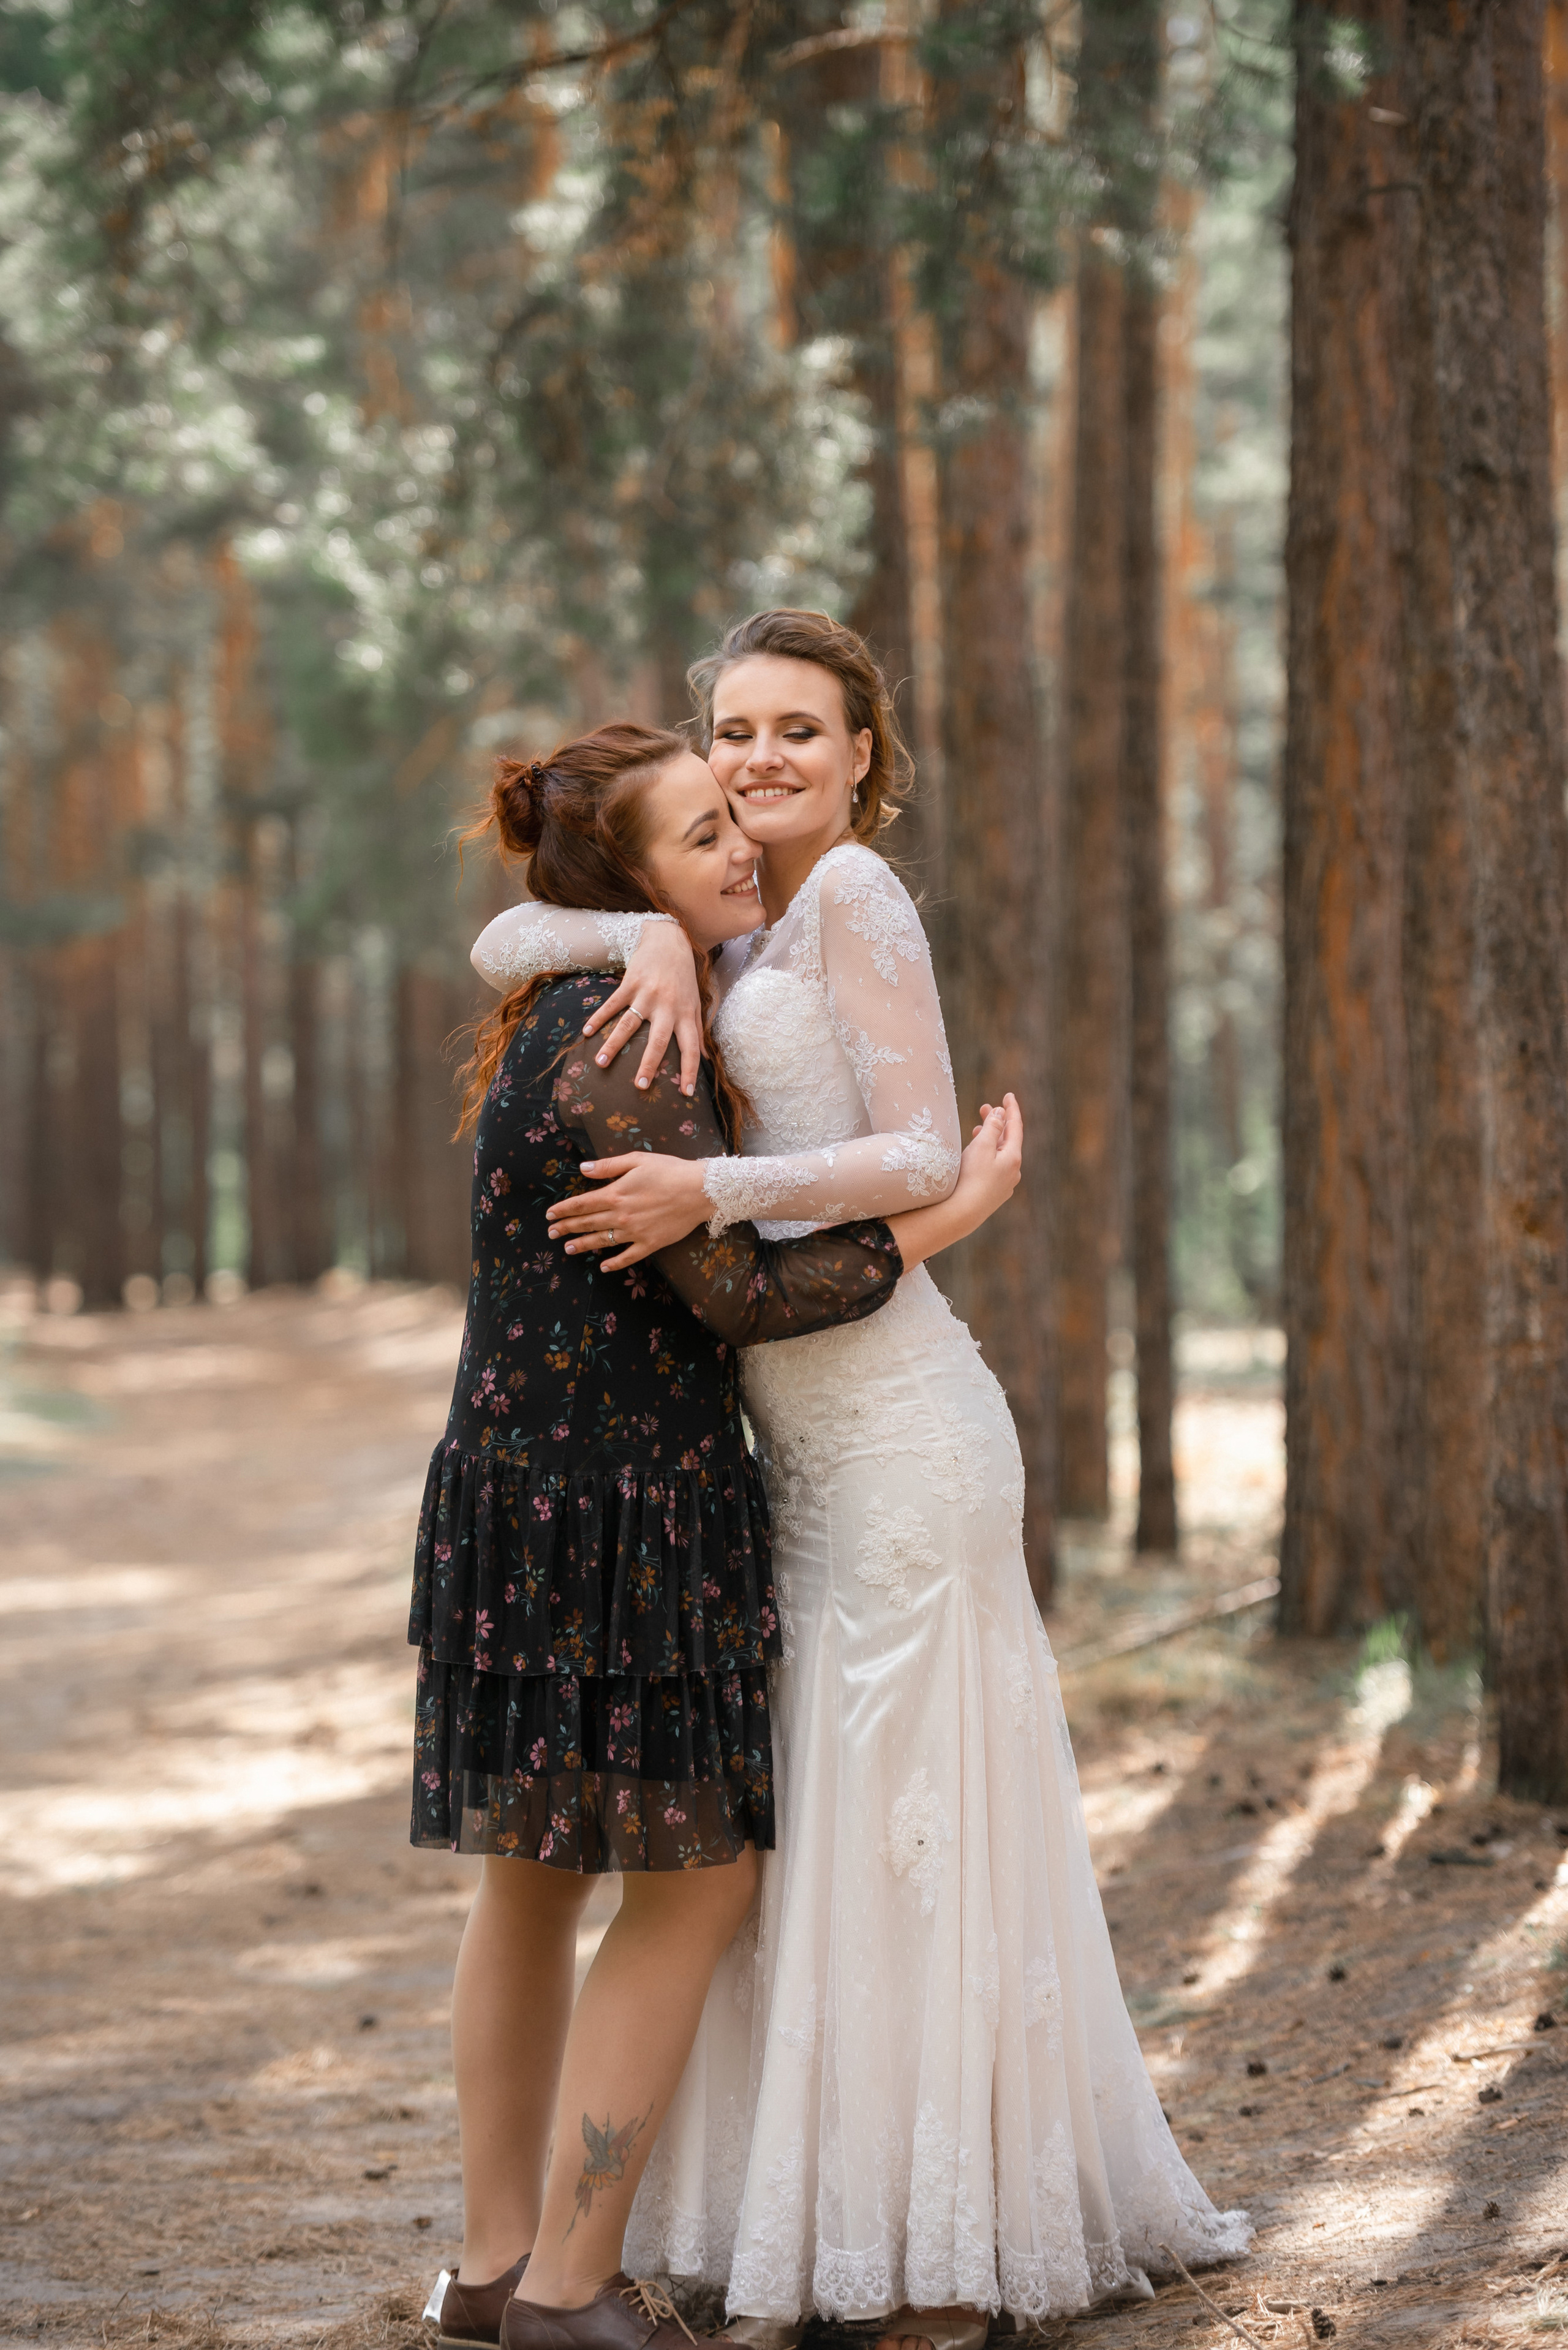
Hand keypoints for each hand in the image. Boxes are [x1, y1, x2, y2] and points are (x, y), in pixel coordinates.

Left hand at [546, 1153, 710, 1269]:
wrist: (699, 1190)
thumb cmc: (669, 1170)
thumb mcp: (636, 1160)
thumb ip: (607, 1166)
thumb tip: (582, 1168)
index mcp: (615, 1194)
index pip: (581, 1204)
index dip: (563, 1210)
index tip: (549, 1215)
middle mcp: (621, 1216)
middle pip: (587, 1224)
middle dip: (566, 1228)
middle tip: (551, 1234)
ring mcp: (634, 1232)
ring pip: (602, 1241)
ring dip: (582, 1245)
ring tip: (568, 1249)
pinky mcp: (650, 1244)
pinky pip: (628, 1257)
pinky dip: (614, 1263)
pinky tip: (603, 1266)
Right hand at [580, 921, 701, 1094]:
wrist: (669, 940)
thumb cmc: (683, 977)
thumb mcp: (696, 1002)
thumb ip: (699, 1029)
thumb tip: (707, 1058)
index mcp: (686, 1014)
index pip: (691, 1047)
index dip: (689, 1070)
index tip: (685, 1093)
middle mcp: (667, 1007)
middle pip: (658, 1041)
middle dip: (649, 1065)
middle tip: (639, 1086)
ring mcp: (647, 995)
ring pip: (629, 1025)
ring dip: (613, 1045)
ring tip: (600, 1063)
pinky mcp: (630, 984)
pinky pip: (612, 1004)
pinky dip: (599, 1018)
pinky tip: (586, 1032)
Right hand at [958, 1094, 1022, 1218]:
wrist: (963, 1213)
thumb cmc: (971, 1178)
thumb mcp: (981, 1147)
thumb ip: (992, 1128)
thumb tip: (1000, 1114)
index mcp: (1013, 1157)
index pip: (1015, 1126)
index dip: (1011, 1109)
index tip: (1008, 1094)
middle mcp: (1013, 1171)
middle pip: (1008, 1140)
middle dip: (997, 1122)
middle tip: (985, 1108)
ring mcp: (1005, 1184)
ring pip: (1000, 1155)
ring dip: (991, 1139)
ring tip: (977, 1129)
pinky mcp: (994, 1194)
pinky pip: (994, 1167)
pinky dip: (988, 1155)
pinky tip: (977, 1156)